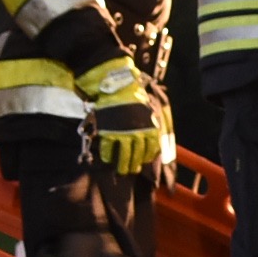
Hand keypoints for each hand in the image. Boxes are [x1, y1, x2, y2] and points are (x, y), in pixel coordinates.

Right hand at [85, 61, 167, 178]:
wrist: (118, 86)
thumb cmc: (132, 95)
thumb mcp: (146, 109)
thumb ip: (148, 124)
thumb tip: (149, 135)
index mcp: (150, 128)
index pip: (151, 149)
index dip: (147, 158)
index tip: (143, 161)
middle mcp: (139, 134)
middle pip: (137, 156)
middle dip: (134, 165)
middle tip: (130, 170)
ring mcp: (123, 135)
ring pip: (123, 156)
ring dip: (122, 165)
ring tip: (120, 170)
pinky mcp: (109, 133)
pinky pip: (108, 149)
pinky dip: (107, 155)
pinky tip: (106, 158)